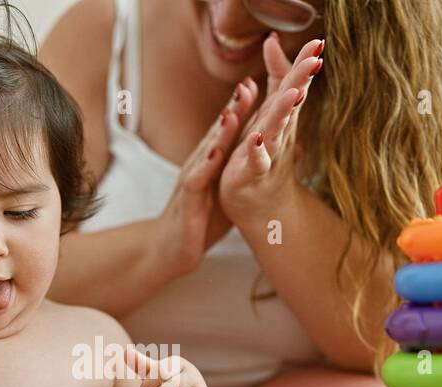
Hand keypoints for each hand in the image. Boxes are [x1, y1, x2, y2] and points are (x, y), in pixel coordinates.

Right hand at [148, 77, 258, 278]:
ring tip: (232, 112)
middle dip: (234, 107)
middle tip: (250, 82)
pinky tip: (215, 154)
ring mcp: (194, 178)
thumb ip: (244, 164)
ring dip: (220, 131)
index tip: (264, 81)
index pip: (232, 127)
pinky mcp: (188, 200)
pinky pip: (196, 181)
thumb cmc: (203, 216)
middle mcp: (203, 162)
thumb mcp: (229, 186)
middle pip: (219, 130)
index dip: (247, 105)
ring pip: (207, 149)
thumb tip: (269, 147)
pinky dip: (205, 166)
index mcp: (215, 158)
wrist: (172, 248)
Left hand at [219, 35, 323, 222]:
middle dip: (300, 81)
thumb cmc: (266, 153)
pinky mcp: (250, 175)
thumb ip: (274, 77)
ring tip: (293, 94)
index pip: (295, 86)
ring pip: (276, 131)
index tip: (319, 42)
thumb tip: (272, 38)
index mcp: (283, 118)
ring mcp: (268, 155)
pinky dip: (257, 151)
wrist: (263, 208)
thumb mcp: (269, 111)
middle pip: (290, 104)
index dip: (304, 65)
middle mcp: (280, 134)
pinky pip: (255, 162)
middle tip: (314, 60)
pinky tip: (257, 138)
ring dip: (284, 113)